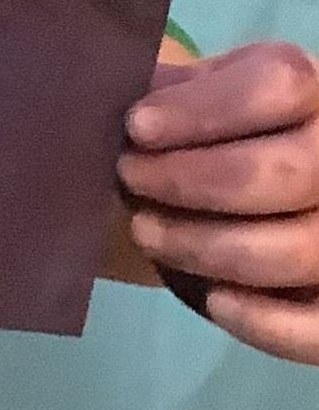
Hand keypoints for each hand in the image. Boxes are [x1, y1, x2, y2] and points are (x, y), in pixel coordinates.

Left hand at [118, 44, 318, 362]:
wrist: (263, 186)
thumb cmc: (223, 130)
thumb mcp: (206, 94)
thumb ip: (173, 91)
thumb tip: (111, 97)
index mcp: (315, 91)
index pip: (278, 85)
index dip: (202, 110)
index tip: (136, 126)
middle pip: (282, 172)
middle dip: (190, 180)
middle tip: (129, 178)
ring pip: (292, 249)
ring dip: (204, 245)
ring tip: (145, 232)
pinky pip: (315, 325)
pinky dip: (262, 320)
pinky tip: (213, 299)